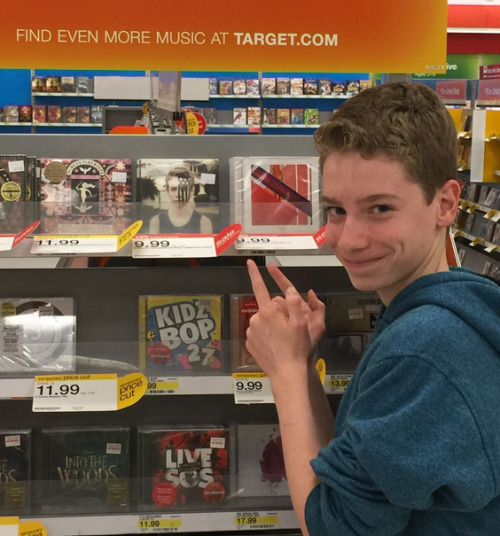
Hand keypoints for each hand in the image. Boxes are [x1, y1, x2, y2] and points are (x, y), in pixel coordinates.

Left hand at [245, 260, 324, 376]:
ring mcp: (251, 332)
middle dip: (277, 313)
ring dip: (271, 325)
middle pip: (267, 307)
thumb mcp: (302, 323)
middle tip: (290, 327)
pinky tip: (275, 345)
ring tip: (283, 339)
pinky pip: (258, 333)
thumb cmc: (297, 348)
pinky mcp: (249, 343)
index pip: (259, 287)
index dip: (255, 273)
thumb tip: (288, 290)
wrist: (287, 373)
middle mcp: (256, 319)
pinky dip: (266, 336)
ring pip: (263, 320)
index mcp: (269, 311)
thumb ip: (294, 302)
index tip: (249, 262)